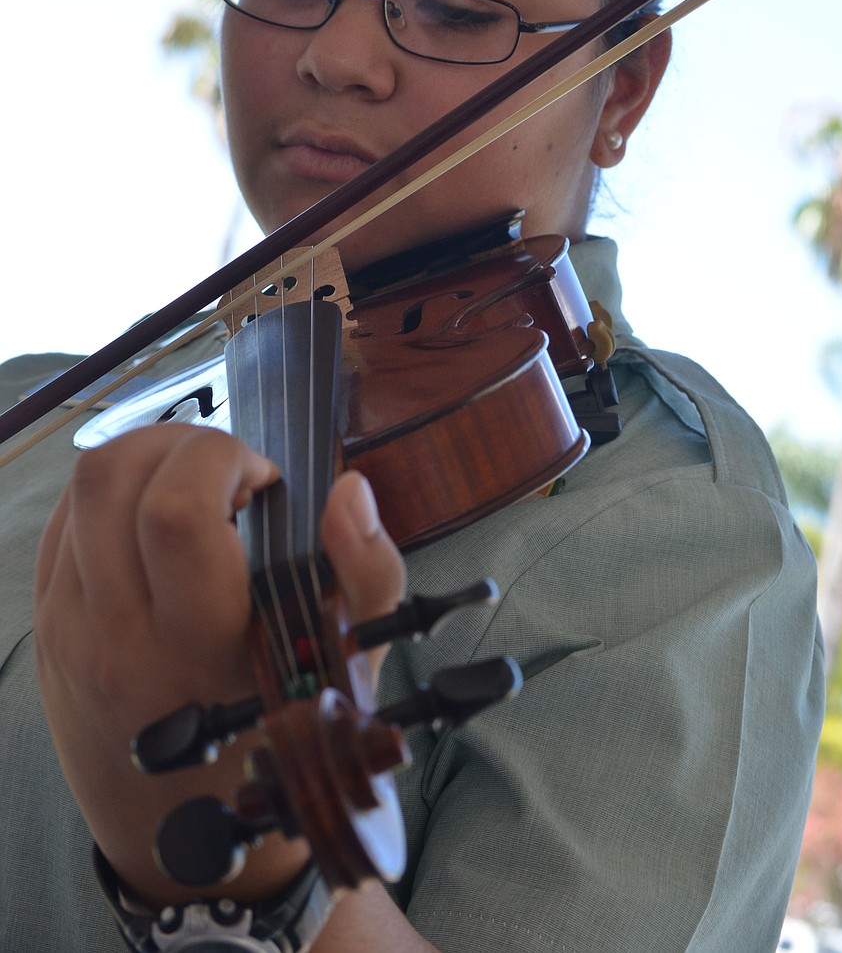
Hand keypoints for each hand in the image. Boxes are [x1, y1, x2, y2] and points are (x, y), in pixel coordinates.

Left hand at [34, 424, 404, 906]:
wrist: (177, 830)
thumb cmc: (272, 740)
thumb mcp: (345, 667)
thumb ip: (367, 573)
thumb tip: (347, 489)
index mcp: (201, 650)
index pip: (176, 514)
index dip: (222, 460)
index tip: (265, 482)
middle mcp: (120, 638)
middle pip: (112, 479)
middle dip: (182, 441)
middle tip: (229, 475)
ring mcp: (70, 629)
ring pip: (80, 487)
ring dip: (146, 457)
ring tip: (194, 485)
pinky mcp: (45, 623)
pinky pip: (62, 518)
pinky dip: (112, 492)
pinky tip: (155, 515)